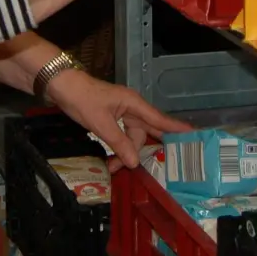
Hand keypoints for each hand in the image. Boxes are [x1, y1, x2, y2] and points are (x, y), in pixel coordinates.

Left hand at [45, 70, 192, 172]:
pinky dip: (117, 148)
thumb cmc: (82, 99)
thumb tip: (135, 162)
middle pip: (146, 133)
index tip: (196, 137)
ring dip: (124, 153)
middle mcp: (132, 108)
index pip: (161, 120)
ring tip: (113, 167)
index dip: (178, 130)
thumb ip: (119, 143)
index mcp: (134, 104)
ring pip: (131, 138)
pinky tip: (111, 160)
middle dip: (143, 151)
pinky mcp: (111, 118)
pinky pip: (121, 136)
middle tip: (148, 169)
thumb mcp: (101, 123)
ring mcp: (121, 113)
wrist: (61, 86)